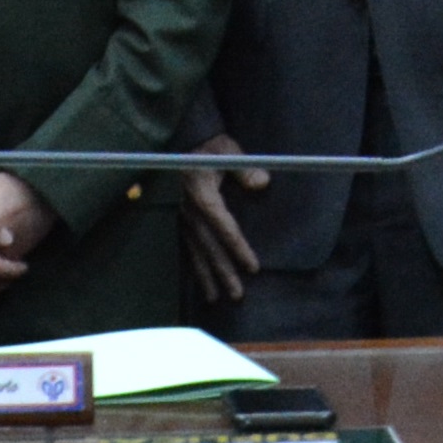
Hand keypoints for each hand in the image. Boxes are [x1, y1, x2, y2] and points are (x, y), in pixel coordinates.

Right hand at [180, 136, 268, 304]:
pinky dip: (194, 267)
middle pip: (209, 247)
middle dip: (223, 272)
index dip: (238, 248)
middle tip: (237, 294)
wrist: (184, 144)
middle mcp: (189, 210)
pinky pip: (187, 248)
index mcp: (202, 194)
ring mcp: (181, 217)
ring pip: (195, 252)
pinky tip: (200, 282)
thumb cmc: (211, 148)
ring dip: (207, 276)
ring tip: (216, 299)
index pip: (223, 226)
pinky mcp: (178, 220)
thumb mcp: (228, 150)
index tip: (253, 268)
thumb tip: (263, 183)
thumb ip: (244, 168)